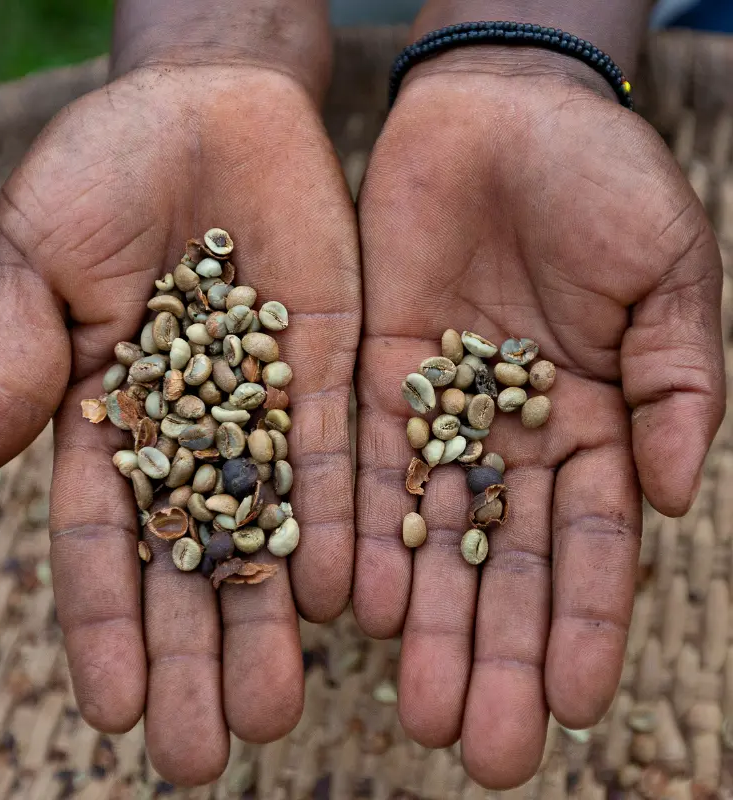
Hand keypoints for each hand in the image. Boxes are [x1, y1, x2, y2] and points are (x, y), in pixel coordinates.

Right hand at [0, 63, 359, 783]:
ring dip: (271, 615)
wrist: (209, 106)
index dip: (104, 622)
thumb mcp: (41, 258)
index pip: (100, 538)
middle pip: (191, 557)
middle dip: (194, 650)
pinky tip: (344, 598)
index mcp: (106, 411)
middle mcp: (192, 427)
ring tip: (278, 708)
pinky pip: (335, 455)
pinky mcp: (330, 367)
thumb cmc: (106, 168)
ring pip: (269, 525)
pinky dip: (339, 523)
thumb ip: (16, 360)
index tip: (114, 711)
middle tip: (204, 751)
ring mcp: (264, 403)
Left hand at [354, 55, 723, 786]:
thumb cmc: (602, 180)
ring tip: (419, 704)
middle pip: (504, 561)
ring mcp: (437, 409)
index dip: (588, 624)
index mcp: (592, 418)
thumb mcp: (668, 278)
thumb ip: (677, 388)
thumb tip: (670, 497)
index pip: (590, 543)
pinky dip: (362, 532)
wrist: (503, 111)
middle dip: (497, 651)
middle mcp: (509, 431)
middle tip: (482, 746)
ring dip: (427, 618)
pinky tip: (358, 603)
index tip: (579, 706)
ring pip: (429, 532)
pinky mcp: (371, 377)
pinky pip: (362, 465)